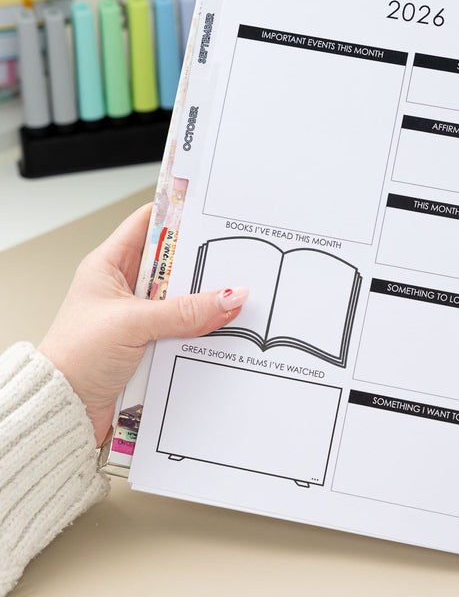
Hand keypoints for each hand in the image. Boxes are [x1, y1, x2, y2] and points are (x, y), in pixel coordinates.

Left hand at [38, 203, 247, 444]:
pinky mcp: (149, 341)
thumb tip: (229, 297)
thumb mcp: (133, 324)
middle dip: (202, 263)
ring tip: (231, 295)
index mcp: (109, 265)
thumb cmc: (74, 357)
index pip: (148, 224)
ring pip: (182, 296)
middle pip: (173, 262)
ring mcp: (138, 314)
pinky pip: (183, 326)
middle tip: (233, 258)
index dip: (178, 214)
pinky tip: (219, 326)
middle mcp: (125, 286)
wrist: (63, 408)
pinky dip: (201, 327)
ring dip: (203, 300)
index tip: (210, 213)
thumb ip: (184, 311)